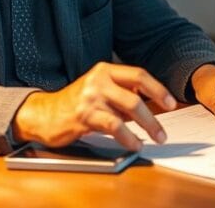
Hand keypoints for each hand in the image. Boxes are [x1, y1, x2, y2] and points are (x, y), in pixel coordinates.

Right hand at [11, 62, 175, 150]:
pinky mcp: (84, 115)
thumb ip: (122, 93)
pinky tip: (134, 144)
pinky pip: (114, 126)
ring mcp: (90, 97)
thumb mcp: (99, 90)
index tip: (171, 102)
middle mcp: (98, 80)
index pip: (139, 75)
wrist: (44, 114)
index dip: (158, 89)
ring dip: (145, 127)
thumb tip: (152, 102)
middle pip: (136, 95)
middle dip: (154, 116)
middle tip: (163, 131)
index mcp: (105, 70)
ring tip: (153, 139)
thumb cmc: (75, 103)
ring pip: (128, 111)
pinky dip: (128, 137)